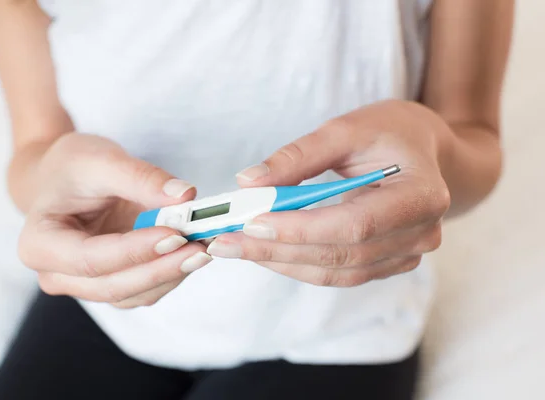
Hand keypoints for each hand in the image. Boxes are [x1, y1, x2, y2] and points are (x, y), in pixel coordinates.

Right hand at [19, 133, 211, 307]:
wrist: (65, 178)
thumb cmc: (73, 168)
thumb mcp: (101, 160)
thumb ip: (141, 178)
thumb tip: (185, 196)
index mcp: (39, 245)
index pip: (91, 258)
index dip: (136, 250)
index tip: (175, 235)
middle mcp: (57, 274)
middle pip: (113, 286)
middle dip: (161, 269)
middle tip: (200, 249)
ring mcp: (85, 285)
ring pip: (133, 295)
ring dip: (171, 275)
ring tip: (204, 248)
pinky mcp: (112, 284)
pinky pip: (144, 290)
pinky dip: (171, 274)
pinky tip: (193, 252)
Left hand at [207, 100, 450, 286]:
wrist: (422, 152)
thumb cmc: (389, 132)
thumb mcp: (347, 129)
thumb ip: (299, 156)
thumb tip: (249, 182)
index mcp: (422, 195)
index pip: (353, 224)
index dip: (300, 228)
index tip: (250, 223)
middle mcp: (421, 234)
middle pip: (340, 254)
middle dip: (277, 250)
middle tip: (225, 243)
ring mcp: (407, 254)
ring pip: (335, 271)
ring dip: (282, 262)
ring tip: (237, 248)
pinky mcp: (388, 263)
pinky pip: (338, 272)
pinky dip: (299, 263)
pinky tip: (266, 250)